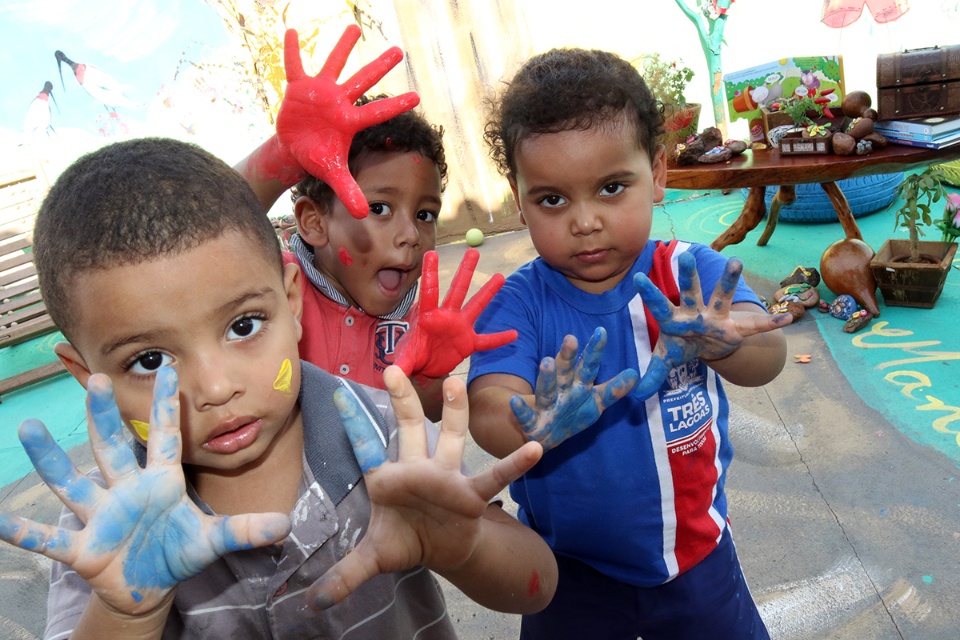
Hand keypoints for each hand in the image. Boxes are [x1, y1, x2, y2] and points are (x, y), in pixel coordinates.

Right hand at [0, 368, 289, 616]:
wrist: (148, 584)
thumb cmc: (177, 550)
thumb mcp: (213, 540)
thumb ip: (246, 530)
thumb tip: (287, 525)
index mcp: (160, 481)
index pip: (164, 436)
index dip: (166, 405)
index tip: (168, 367)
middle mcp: (126, 490)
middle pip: (113, 447)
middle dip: (106, 416)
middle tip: (100, 380)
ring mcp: (101, 516)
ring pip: (73, 482)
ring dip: (52, 458)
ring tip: (30, 428)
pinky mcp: (83, 548)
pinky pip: (49, 539)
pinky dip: (25, 532)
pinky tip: (0, 519)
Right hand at [275, 26, 419, 217]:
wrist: (295, 149)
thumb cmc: (318, 158)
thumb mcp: (333, 174)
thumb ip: (349, 191)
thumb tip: (363, 214)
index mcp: (350, 122)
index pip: (377, 113)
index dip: (396, 105)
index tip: (417, 96)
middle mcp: (339, 103)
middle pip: (362, 82)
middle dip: (380, 67)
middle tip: (399, 52)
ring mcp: (320, 93)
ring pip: (334, 65)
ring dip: (343, 47)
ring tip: (354, 28)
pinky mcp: (299, 88)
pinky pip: (294, 66)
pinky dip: (291, 50)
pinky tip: (291, 31)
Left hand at [306, 365, 541, 609]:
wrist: (443, 549)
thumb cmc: (406, 540)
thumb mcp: (373, 558)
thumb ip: (344, 576)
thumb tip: (311, 605)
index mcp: (389, 480)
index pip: (367, 449)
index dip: (353, 425)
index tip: (339, 396)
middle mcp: (418, 470)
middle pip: (410, 429)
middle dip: (403, 401)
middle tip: (393, 369)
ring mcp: (447, 478)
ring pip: (452, 438)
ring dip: (455, 412)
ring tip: (456, 381)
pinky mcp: (472, 496)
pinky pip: (494, 477)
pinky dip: (514, 464)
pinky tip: (535, 448)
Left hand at [394, 249, 516, 378]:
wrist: (423, 367)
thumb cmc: (412, 355)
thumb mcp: (405, 359)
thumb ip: (401, 364)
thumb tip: (391, 374)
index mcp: (427, 315)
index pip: (429, 291)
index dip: (430, 273)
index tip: (432, 253)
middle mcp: (446, 316)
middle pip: (457, 290)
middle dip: (465, 271)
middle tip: (473, 251)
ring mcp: (459, 328)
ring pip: (476, 306)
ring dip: (488, 292)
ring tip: (500, 276)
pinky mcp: (469, 343)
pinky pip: (487, 341)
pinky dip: (499, 339)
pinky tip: (514, 335)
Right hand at [509, 328, 637, 450]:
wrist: (544, 434)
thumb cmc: (572, 413)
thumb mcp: (596, 402)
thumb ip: (613, 389)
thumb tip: (635, 374)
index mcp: (578, 383)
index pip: (588, 364)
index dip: (594, 350)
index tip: (602, 331)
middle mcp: (561, 389)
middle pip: (566, 370)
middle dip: (568, 356)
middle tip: (571, 339)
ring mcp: (546, 404)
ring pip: (546, 389)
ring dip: (547, 376)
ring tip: (547, 362)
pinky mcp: (531, 421)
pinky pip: (525, 415)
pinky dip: (520, 409)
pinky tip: (514, 402)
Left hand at [632, 252, 791, 398]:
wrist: (706, 346)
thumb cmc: (682, 346)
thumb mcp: (665, 361)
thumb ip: (651, 375)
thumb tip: (636, 395)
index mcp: (674, 320)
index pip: (659, 305)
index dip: (650, 293)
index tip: (637, 278)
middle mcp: (695, 313)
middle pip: (691, 292)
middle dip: (689, 276)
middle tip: (686, 256)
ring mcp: (716, 318)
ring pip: (722, 296)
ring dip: (729, 280)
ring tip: (737, 262)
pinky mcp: (735, 328)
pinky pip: (754, 326)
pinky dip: (770, 323)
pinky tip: (787, 319)